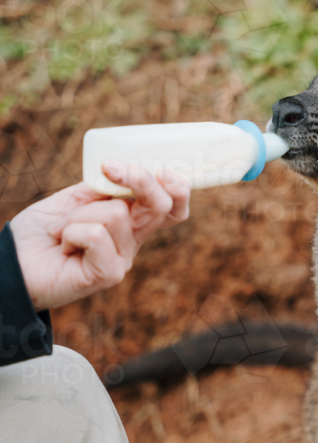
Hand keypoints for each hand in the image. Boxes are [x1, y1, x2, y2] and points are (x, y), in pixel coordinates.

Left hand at [9, 162, 189, 310]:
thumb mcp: (76, 197)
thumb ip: (103, 186)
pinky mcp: (109, 274)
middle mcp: (133, 240)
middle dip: (140, 179)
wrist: (15, 261)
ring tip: (61, 229)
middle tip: (109, 168)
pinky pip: (96, 235)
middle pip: (162, 206)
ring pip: (117, 213)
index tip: (161, 168)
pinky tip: (63, 246)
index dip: (177, 187)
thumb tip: (126, 170)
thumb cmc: (43, 230)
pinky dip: (71, 232)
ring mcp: (123, 258)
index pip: (172, 206)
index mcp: (131, 220)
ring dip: (78, 214)